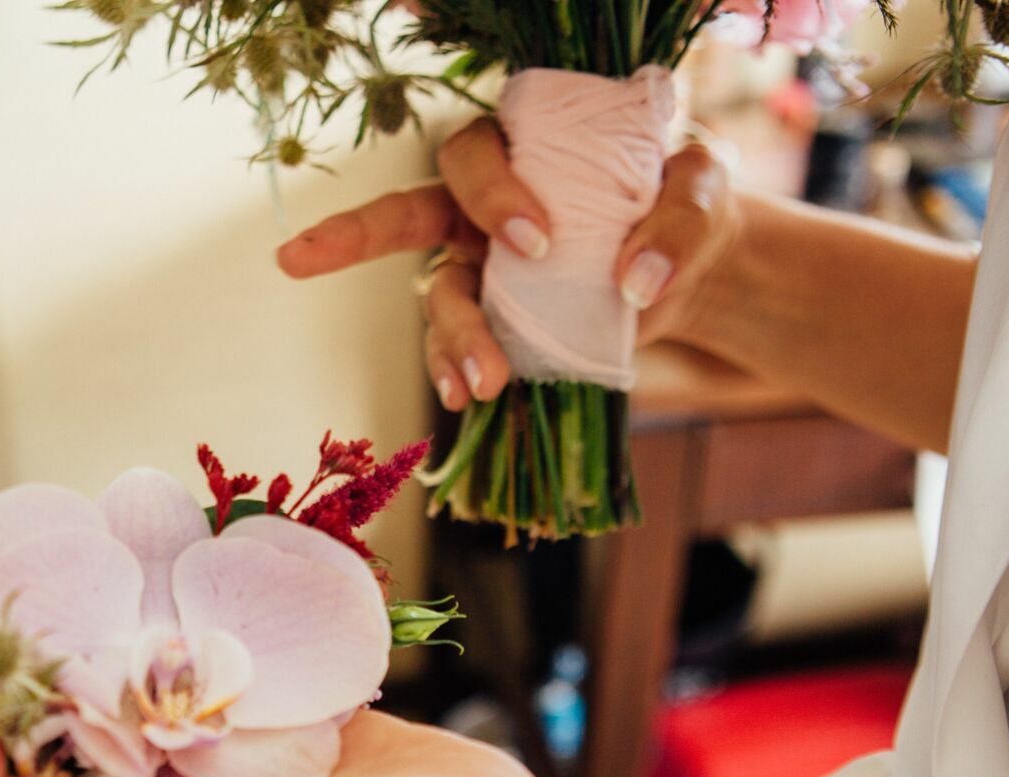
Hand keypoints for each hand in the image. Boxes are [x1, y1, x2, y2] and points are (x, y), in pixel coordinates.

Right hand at [275, 120, 740, 411]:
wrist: (697, 267)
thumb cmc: (686, 202)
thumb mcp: (704, 186)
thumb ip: (680, 215)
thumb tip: (638, 279)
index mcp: (523, 148)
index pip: (474, 152)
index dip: (489, 191)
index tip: (537, 240)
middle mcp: (484, 203)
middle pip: (406, 212)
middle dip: (352, 236)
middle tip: (304, 262)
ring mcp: (481, 266)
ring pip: (436, 294)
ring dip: (449, 339)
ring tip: (482, 386)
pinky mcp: (496, 320)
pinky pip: (455, 345)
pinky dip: (454, 370)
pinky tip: (466, 395)